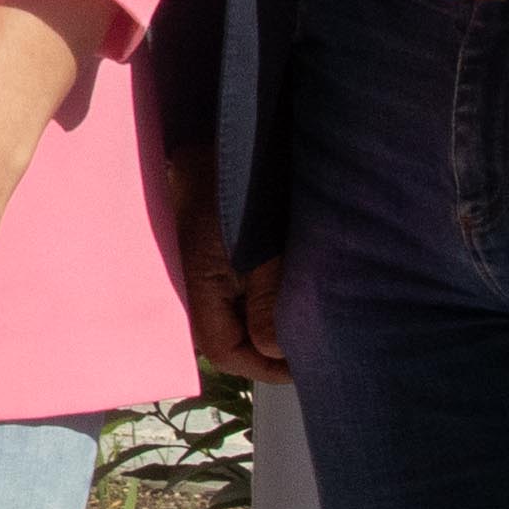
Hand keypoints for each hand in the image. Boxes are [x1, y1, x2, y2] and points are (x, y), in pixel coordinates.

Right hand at [175, 154, 289, 382]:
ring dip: (268, 325)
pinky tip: (291, 297)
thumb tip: (274, 353)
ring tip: (307, 326)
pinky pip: (238, 295)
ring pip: (235, 317)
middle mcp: (196, 286)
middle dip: (268, 350)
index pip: (224, 352)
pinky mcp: (218, 256)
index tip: (306, 367)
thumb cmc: (240, 192)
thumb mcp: (262, 249)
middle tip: (312, 350)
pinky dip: (265, 303)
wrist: (224, 139)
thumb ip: (268, 303)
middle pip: (228, 338)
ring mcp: (206, 271)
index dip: (265, 369)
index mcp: (199, 288)